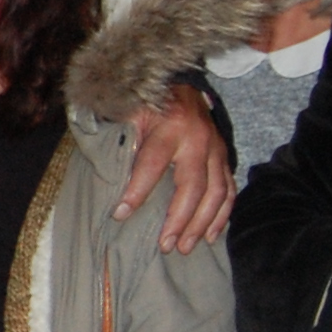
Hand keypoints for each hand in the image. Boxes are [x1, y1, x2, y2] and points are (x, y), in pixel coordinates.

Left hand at [116, 85, 233, 253]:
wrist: (181, 83)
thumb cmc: (149, 102)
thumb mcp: (129, 111)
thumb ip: (120, 138)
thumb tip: (102, 172)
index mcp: (171, 126)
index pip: (152, 164)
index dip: (137, 191)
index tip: (120, 214)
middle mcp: (198, 139)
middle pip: (192, 186)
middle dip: (178, 219)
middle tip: (165, 245)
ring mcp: (216, 149)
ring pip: (216, 193)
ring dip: (201, 224)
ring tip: (185, 247)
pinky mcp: (225, 157)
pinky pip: (229, 190)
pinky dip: (222, 215)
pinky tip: (210, 236)